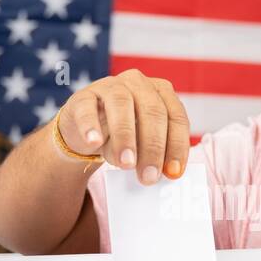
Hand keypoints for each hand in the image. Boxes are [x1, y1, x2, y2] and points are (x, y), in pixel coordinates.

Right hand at [56, 69, 190, 183]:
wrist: (85, 132)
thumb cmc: (123, 137)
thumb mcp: (143, 144)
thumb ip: (153, 154)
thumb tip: (156, 174)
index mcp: (161, 93)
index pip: (176, 117)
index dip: (177, 145)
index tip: (173, 172)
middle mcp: (138, 83)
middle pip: (152, 111)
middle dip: (153, 147)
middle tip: (149, 177)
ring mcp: (109, 86)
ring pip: (121, 104)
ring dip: (125, 137)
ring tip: (126, 163)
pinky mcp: (83, 97)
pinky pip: (87, 109)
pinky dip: (90, 126)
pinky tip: (94, 142)